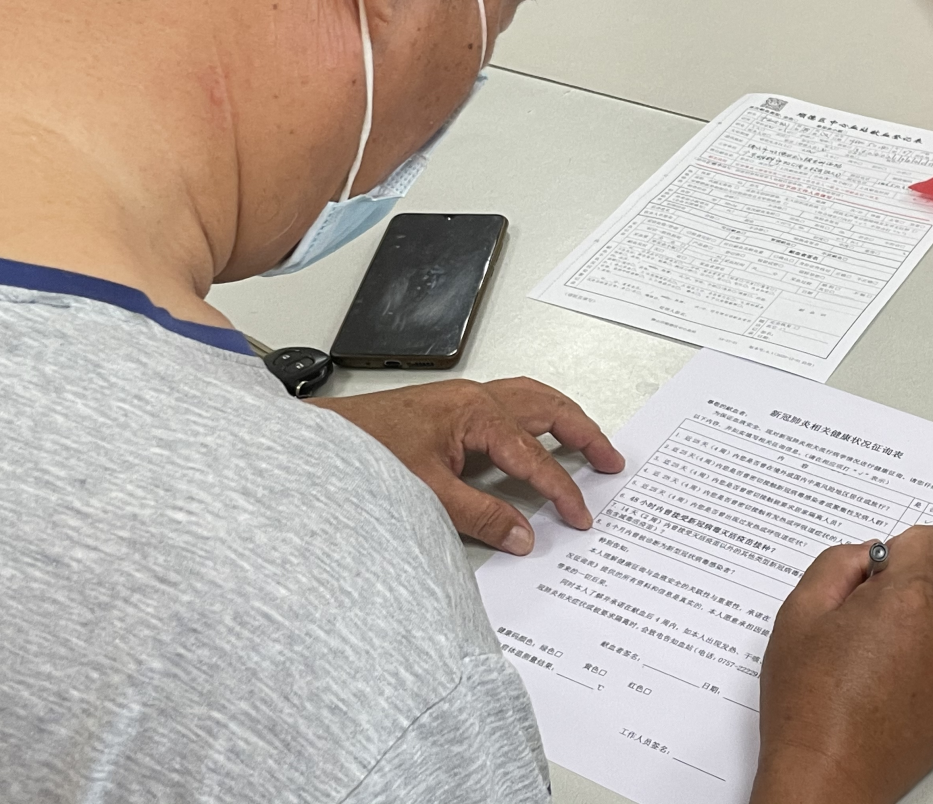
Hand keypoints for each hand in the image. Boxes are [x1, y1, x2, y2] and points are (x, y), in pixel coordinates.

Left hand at [316, 377, 623, 553]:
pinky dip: (537, 415)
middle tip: (610, 460)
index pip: (535, 457)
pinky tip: (537, 432)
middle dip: (584, 434)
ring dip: (565, 417)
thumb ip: (480, 516)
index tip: (579, 515)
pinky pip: (511, 402)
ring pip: (532, 398)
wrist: (323, 438)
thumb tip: (523, 535)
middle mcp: (477, 398)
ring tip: (588, 440)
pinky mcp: (452, 407)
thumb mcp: (427, 493)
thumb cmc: (365, 453)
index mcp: (477, 414)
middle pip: (548, 409)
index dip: (561, 489)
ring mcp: (465, 398)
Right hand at [750, 527, 932, 803]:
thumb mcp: (800, 611)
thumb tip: (869, 557)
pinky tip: (884, 695)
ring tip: (866, 671)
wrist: (827, 777)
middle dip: (899, 598)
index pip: (930, 541)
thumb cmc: (808, 704)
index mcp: (907, 600)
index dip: (899, 553)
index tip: (876, 576)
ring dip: (912, 635)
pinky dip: (923, 672)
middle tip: (854, 632)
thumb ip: (838, 563)